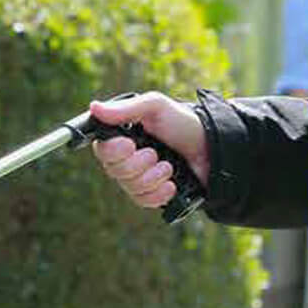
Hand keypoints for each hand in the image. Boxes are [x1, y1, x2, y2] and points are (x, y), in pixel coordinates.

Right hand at [90, 92, 208, 209]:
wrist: (212, 148)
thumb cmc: (183, 123)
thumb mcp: (156, 107)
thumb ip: (126, 109)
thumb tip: (94, 107)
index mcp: (124, 135)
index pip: (102, 150)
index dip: (112, 151)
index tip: (129, 145)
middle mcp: (128, 158)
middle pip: (114, 171)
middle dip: (138, 164)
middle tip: (155, 153)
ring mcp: (140, 177)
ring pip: (129, 187)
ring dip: (152, 177)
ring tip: (169, 166)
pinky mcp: (152, 193)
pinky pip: (143, 201)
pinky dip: (158, 193)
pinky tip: (171, 184)